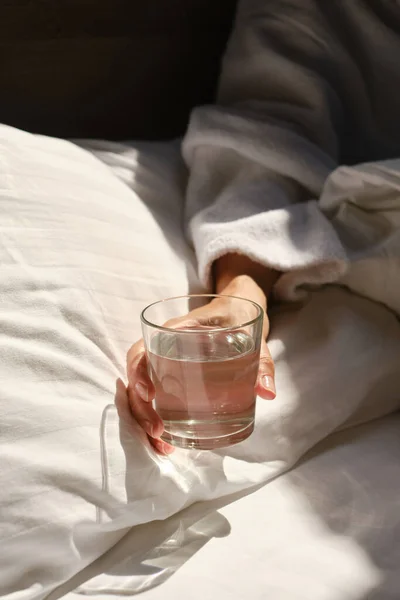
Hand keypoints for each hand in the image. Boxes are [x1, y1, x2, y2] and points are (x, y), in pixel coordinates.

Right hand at [126, 275, 275, 454]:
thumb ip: (262, 362)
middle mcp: (163, 346)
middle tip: (158, 432)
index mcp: (175, 331)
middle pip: (137, 377)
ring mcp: (165, 361)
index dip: (139, 373)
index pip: (142, 350)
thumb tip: (267, 392)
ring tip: (161, 444)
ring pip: (141, 390)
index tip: (149, 395)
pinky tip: (167, 438)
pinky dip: (156, 416)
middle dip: (140, 408)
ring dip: (144, 418)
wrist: (237, 306)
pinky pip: (155, 394)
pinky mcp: (173, 374)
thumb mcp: (254, 333)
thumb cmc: (238, 315)